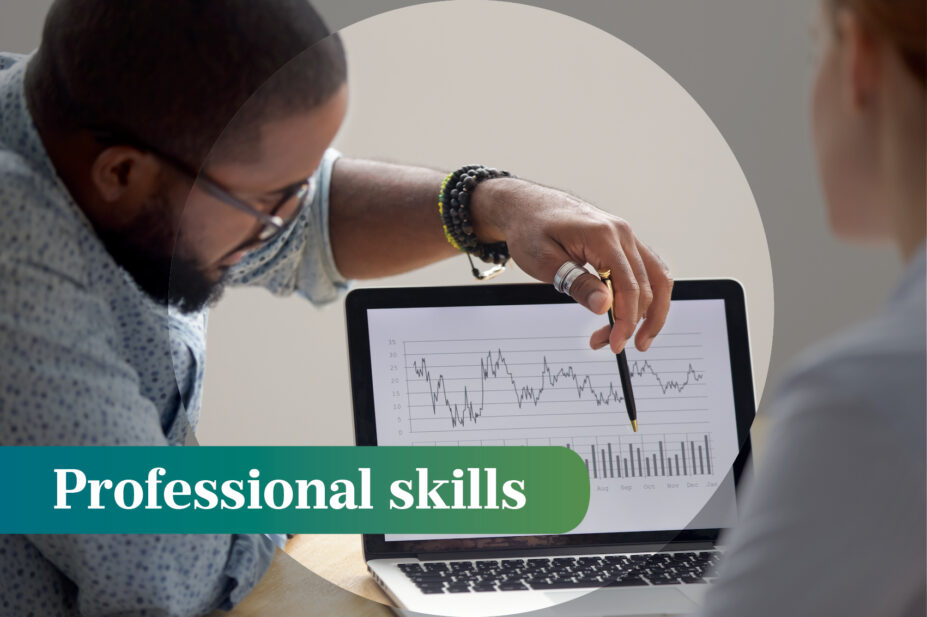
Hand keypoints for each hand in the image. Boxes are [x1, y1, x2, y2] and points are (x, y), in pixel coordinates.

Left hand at [470, 178, 672, 352]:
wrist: (526, 207)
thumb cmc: (530, 229)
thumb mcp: (544, 261)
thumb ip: (577, 283)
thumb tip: (605, 306)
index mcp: (603, 235)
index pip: (628, 286)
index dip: (625, 320)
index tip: (615, 343)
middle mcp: (622, 233)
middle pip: (646, 286)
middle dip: (632, 322)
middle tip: (611, 344)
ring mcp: (625, 236)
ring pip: (655, 278)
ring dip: (649, 311)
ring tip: (635, 337)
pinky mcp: (622, 243)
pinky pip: (646, 271)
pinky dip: (644, 295)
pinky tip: (632, 315)